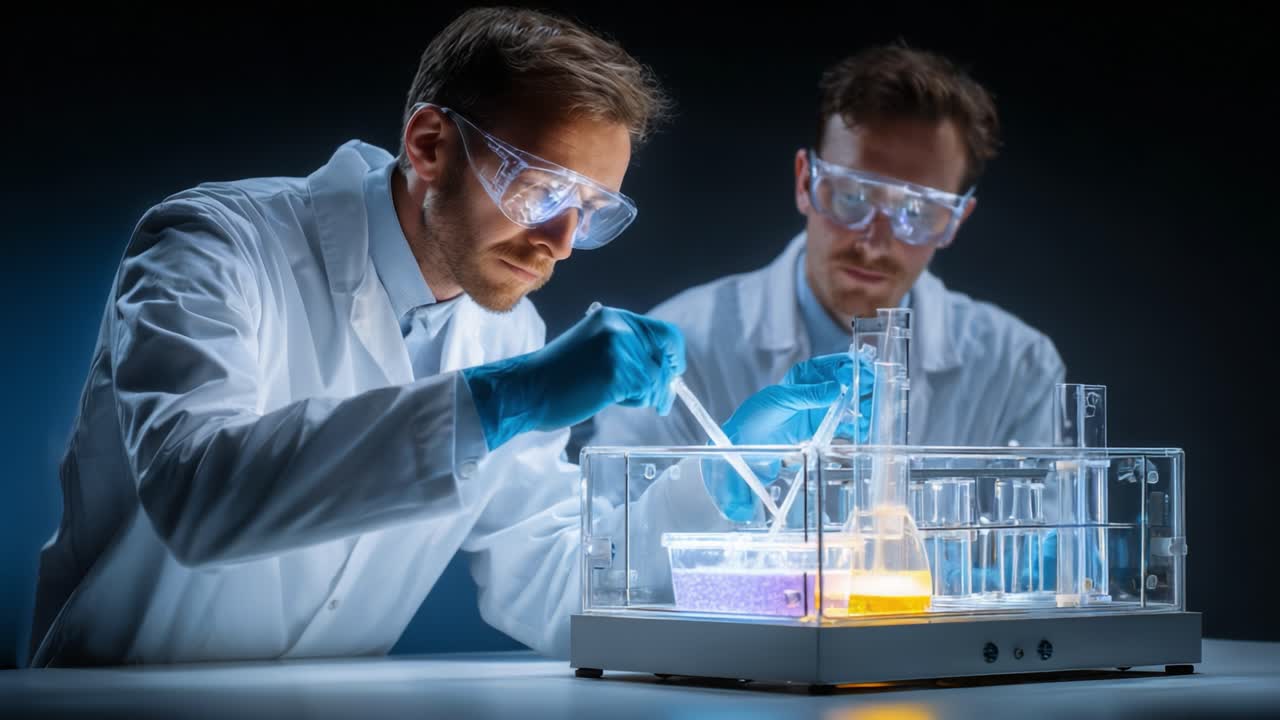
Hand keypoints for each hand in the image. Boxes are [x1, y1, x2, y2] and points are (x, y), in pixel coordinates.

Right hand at [462, 306, 684, 449]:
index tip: (673, 372)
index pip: (663, 332)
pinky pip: (645, 391)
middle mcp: (618, 327)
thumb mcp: (591, 346)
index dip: (673, 355)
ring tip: (622, 400)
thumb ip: (622, 349)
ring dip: (647, 394)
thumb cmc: (554, 376)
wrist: (525, 388)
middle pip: (665, 356)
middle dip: (665, 381)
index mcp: (612, 318)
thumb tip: (658, 367)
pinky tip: (614, 401)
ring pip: (656, 377)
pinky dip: (637, 401)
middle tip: (661, 401)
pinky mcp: (616, 373)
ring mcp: (618, 349)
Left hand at [703, 352, 871, 521]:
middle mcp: (815, 391)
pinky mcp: (820, 429)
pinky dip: (853, 426)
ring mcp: (819, 410)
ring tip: (870, 413)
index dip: (852, 367)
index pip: (834, 366)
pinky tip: (861, 428)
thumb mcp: (782, 400)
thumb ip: (809, 395)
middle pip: (847, 385)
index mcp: (805, 376)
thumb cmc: (755, 416)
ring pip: (848, 405)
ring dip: (861, 407)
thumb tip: (837, 388)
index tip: (865, 372)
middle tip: (874, 394)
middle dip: (862, 387)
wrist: (743, 445)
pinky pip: (842, 425)